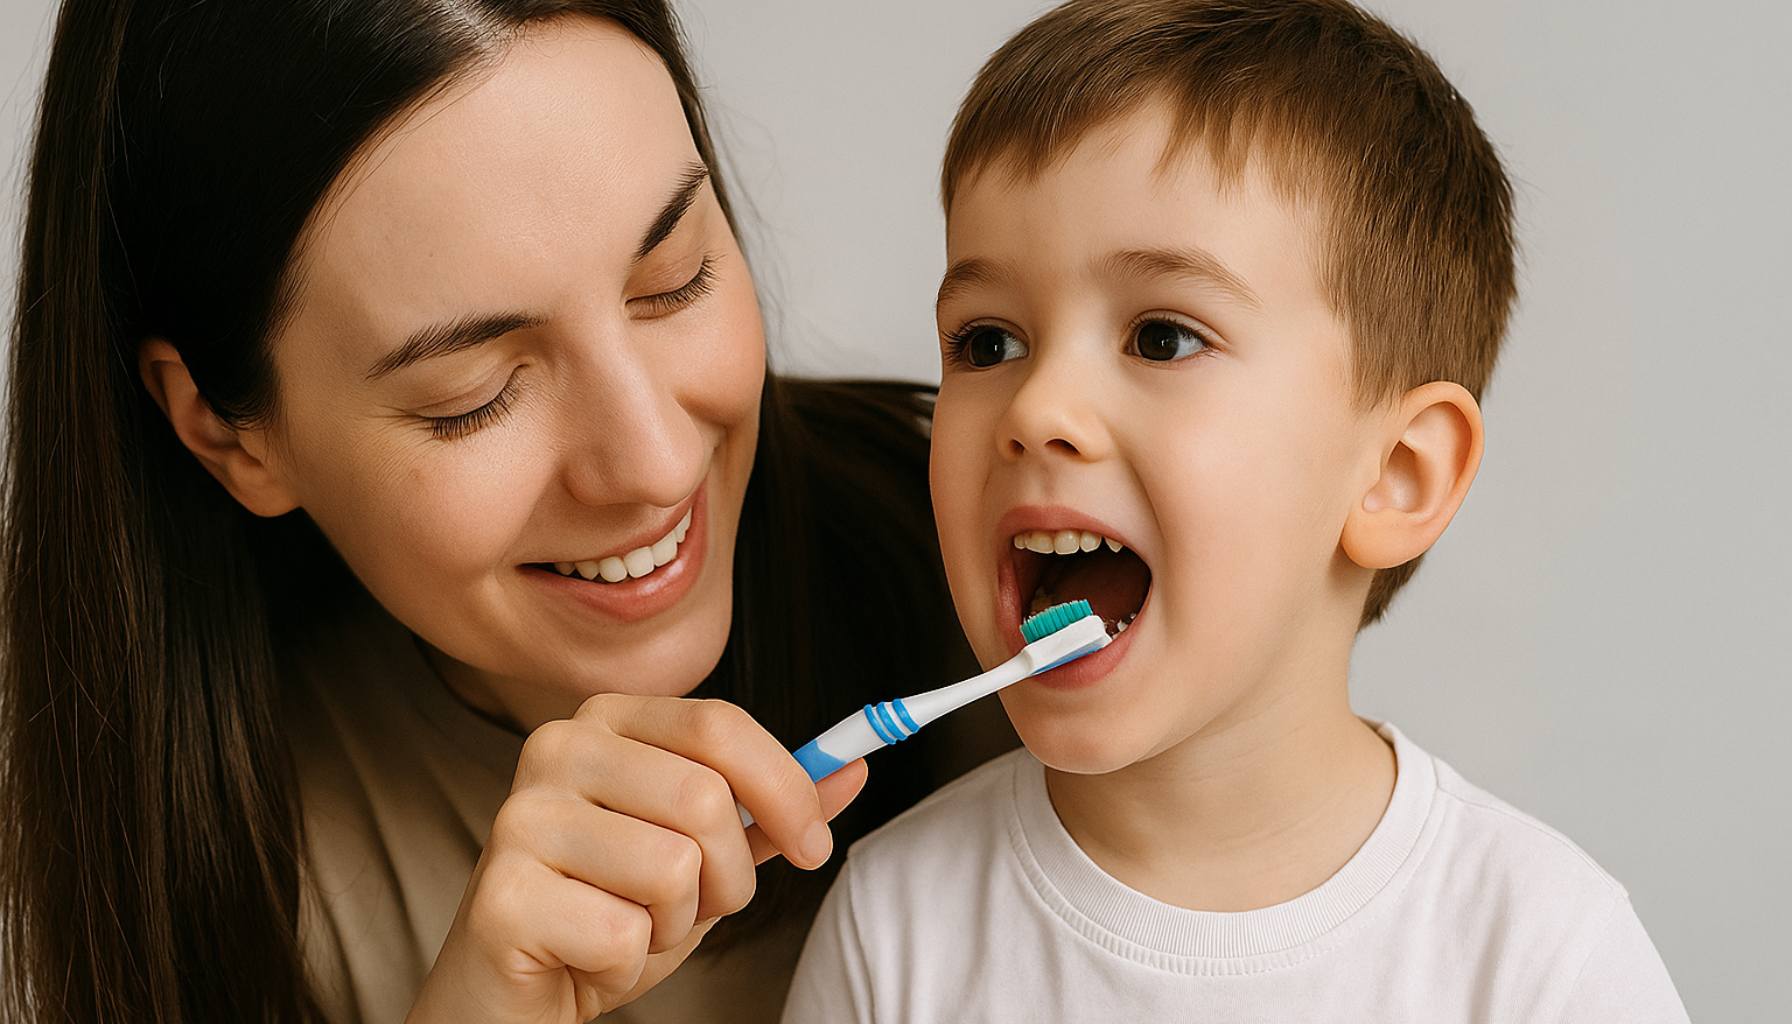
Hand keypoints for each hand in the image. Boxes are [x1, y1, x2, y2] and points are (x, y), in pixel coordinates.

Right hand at [405, 694, 868, 1023]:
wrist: (513, 992)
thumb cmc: (607, 911)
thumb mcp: (703, 853)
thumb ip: (769, 810)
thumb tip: (851, 769)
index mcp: (604, 720)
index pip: (720, 724)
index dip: (787, 789)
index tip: (812, 847)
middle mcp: (554, 749)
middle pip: (704, 798)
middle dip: (728, 876)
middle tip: (692, 906)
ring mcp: (520, 818)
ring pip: (672, 868)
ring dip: (674, 923)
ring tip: (630, 925)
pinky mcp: (501, 895)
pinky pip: (624, 933)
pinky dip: (627, 964)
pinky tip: (588, 955)